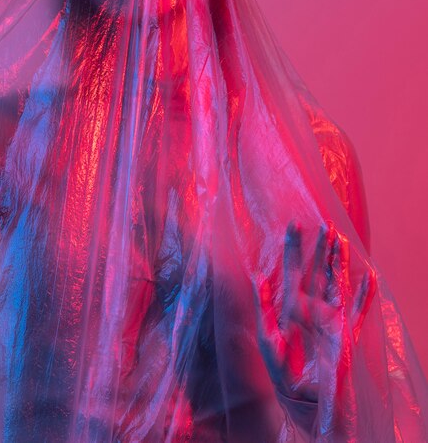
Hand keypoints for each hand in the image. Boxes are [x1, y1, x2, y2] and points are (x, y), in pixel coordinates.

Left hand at [255, 223, 375, 415]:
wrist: (303, 403)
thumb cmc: (282, 373)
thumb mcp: (267, 339)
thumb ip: (263, 307)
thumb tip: (257, 275)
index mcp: (292, 308)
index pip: (292, 271)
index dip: (293, 249)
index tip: (293, 226)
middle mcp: (313, 309)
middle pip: (318, 272)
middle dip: (320, 248)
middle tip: (324, 224)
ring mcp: (332, 320)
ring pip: (338, 284)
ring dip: (340, 262)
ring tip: (342, 239)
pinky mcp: (347, 335)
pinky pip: (358, 310)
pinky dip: (363, 294)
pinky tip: (369, 276)